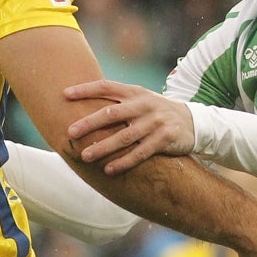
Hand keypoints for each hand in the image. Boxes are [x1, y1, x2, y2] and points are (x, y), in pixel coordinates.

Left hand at [65, 80, 194, 172]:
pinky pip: (141, 153)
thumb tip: (81, 104)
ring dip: (104, 147)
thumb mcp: (139, 99)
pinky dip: (124, 162)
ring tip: (86, 156)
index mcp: (134, 92)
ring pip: (125, 137)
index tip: (64, 94)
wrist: (192, 121)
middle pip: (112, 113)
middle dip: (89, 123)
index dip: (85, 89)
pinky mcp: (165, 139)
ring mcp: (155, 122)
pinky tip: (108, 169)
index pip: (106, 87)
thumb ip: (117, 101)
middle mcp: (144, 105)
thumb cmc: (154, 111)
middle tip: (70, 132)